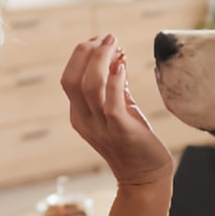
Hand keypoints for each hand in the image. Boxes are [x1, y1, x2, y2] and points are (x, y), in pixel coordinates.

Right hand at [62, 35, 175, 185]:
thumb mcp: (117, 111)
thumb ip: (113, 87)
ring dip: (101, 60)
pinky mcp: (121, 131)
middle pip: (73, 79)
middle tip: (106, 38)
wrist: (145, 177)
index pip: (69, 78)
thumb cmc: (133, 142)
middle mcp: (85, 120)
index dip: (81, 55)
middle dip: (86, 53)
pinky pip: (111, 103)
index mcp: (79, 114)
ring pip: (90, 87)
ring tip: (114, 44)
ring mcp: (101, 127)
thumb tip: (115, 57)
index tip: (99, 40)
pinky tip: (121, 65)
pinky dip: (114, 81)